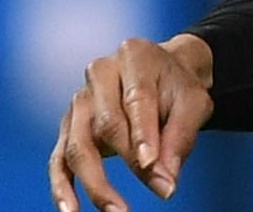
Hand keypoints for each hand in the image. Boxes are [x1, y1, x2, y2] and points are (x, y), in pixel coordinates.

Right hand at [47, 34, 214, 211]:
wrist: (164, 75)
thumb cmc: (178, 88)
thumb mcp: (194, 103)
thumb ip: (181, 137)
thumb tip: (165, 182)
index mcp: (133, 56)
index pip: (136, 98)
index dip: (143, 134)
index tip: (151, 165)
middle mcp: (99, 74)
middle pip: (107, 124)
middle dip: (131, 161)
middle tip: (159, 189)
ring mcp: (79, 101)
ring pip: (79, 145)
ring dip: (96, 183)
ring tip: (117, 211)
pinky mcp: (68, 127)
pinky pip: (58, 159)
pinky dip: (62, 187)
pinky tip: (70, 211)